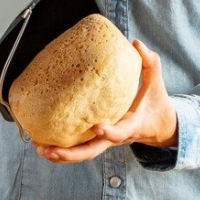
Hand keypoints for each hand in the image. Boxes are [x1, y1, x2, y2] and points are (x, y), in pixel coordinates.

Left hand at [35, 39, 177, 163]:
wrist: (160, 128)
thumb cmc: (156, 103)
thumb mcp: (156, 83)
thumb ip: (150, 64)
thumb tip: (137, 43)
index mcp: (131, 126)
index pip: (120, 133)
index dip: (109, 132)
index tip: (97, 127)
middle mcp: (116, 138)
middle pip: (92, 152)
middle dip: (71, 154)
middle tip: (51, 150)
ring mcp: (106, 141)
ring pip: (83, 154)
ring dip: (61, 156)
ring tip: (40, 149)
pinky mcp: (99, 140)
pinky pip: (79, 148)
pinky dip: (62, 150)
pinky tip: (43, 145)